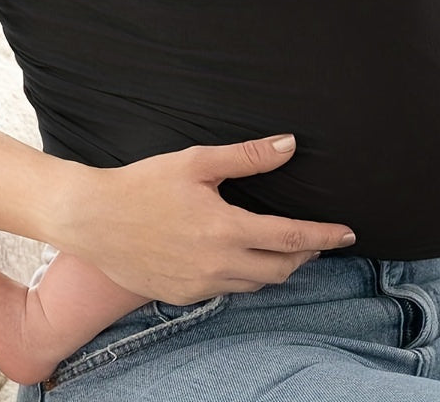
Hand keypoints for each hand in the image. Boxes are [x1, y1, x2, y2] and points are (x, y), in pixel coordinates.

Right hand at [53, 135, 354, 303]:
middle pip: (279, 269)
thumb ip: (249, 157)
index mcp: (225, 230)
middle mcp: (216, 265)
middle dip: (305, 255)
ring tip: (285, 249)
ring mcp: (197, 285)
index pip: (291, 239)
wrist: (92, 218)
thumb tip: (289, 145)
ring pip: (254, 284)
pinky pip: (225, 290)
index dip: (324, 236)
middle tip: (317, 240)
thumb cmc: (144, 184)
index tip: (347, 234)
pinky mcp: (180, 296)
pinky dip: (243, 276)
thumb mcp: (198, 161)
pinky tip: (241, 259)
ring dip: (276, 268)